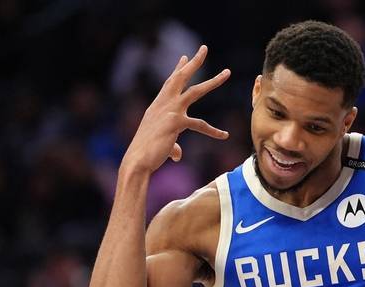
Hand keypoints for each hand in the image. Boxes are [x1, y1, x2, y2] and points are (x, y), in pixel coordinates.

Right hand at [121, 45, 229, 173]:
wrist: (137, 160)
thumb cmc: (146, 153)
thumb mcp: (161, 145)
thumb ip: (173, 147)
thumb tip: (178, 155)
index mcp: (158, 105)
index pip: (170, 82)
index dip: (178, 69)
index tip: (185, 57)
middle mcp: (164, 103)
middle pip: (181, 77)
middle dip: (194, 62)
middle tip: (204, 48)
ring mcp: (170, 110)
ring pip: (195, 91)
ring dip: (213, 81)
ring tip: (226, 72)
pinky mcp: (176, 122)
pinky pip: (200, 125)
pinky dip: (213, 131)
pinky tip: (224, 135)